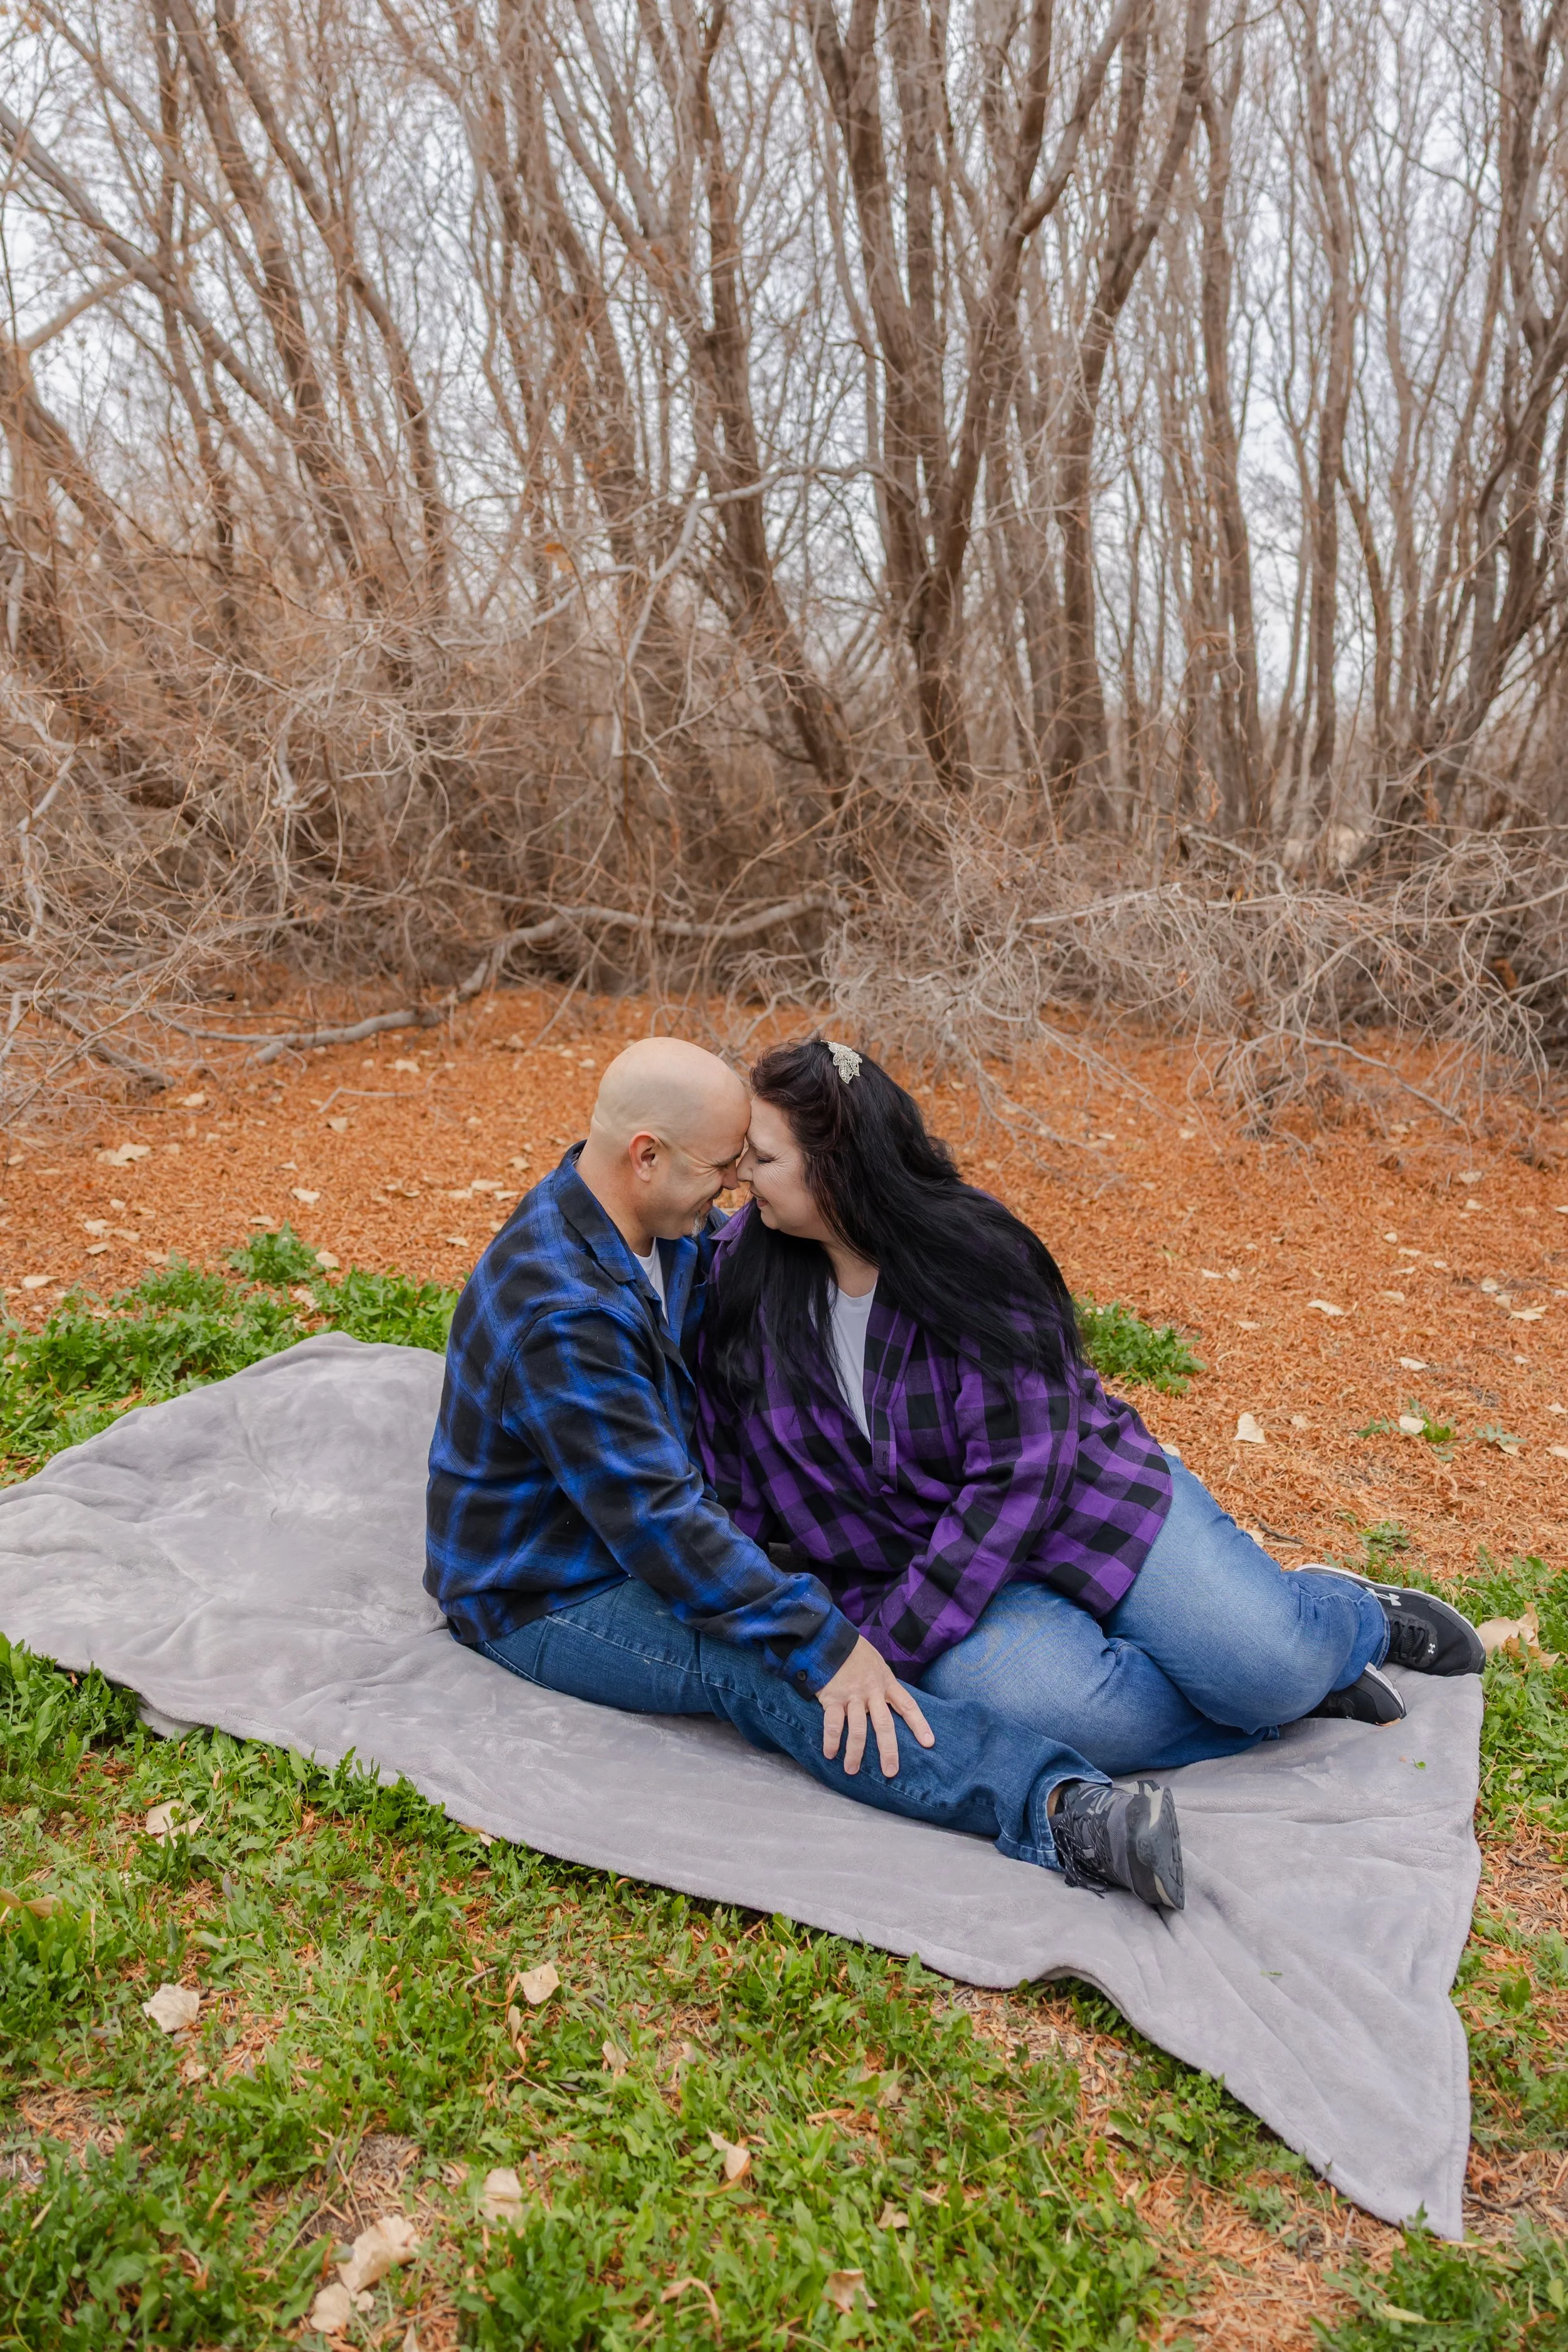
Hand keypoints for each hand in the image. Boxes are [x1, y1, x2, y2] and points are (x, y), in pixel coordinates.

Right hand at [816, 1636, 934, 1777]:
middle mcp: (872, 1691)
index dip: (919, 1724)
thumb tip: (888, 1699)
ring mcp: (852, 1695)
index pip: (907, 1705)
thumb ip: (882, 1681)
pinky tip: (830, 1754)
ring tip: (852, 1770)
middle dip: (888, 1750)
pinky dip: (832, 1740)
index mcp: (885, 1682)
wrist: (829, 1636)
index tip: (929, 1743)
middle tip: (890, 1771)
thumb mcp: (876, 1662)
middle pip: (884, 1725)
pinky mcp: (832, 1698)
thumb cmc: (854, 1651)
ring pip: (858, 1729)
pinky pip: (833, 1723)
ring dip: (855, 1753)